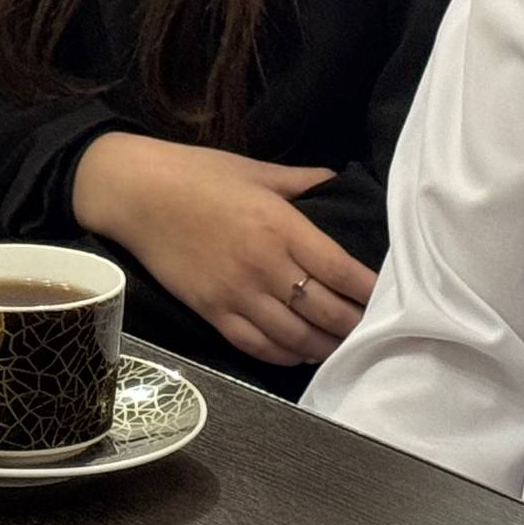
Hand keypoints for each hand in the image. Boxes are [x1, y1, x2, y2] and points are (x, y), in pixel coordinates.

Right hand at [70, 132, 375, 365]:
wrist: (137, 193)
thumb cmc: (198, 174)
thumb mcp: (256, 169)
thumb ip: (302, 181)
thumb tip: (338, 182)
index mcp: (280, 226)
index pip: (340, 270)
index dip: (368, 290)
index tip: (386, 297)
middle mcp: (264, 265)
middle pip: (325, 311)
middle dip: (353, 324)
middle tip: (370, 328)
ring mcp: (237, 293)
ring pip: (295, 336)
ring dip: (324, 345)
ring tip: (341, 345)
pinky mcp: (212, 311)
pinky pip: (257, 345)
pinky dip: (285, 355)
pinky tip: (299, 353)